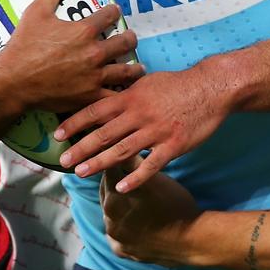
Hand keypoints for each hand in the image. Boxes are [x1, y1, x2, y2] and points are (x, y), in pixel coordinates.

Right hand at [0, 0, 143, 113]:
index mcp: (84, 31)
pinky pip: (114, 96)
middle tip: (130, 39)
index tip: (114, 11)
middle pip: (125, 42)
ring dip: (134, 67)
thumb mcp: (35, 12)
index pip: (109, 15)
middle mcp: (95, 52)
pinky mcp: (90, 96)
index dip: (113, 11)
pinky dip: (122, 94)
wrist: (13, 81)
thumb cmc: (23, 46)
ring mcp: (94, 76)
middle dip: (129, 39)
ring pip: (127, 71)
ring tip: (138, 67)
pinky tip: (125, 91)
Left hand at [55, 63, 232, 190]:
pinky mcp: (172, 145)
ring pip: (122, 150)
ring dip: (99, 162)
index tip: (58, 134)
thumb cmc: (179, 84)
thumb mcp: (148, 82)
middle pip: (104, 133)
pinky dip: (136, 178)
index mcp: (131, 97)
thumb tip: (107, 99)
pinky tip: (122, 188)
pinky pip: (151, 165)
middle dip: (81, 148)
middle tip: (63, 161)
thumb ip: (127, 93)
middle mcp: (139, 114)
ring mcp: (155, 131)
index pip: (96, 110)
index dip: (75, 122)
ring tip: (81, 172)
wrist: (211, 88)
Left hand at [101, 157, 199, 264]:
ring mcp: (114, 236)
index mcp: (114, 197)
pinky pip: (116, 235)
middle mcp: (108, 217)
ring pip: (110, 214)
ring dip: (118, 205)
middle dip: (114, 183)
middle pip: (106, 193)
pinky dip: (122, 227)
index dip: (117, 163)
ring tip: (133, 199)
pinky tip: (133, 221)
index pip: (108, 172)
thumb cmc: (175, 203)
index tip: (124, 158)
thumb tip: (122, 150)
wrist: (191, 239)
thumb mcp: (155, 178)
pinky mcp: (121, 250)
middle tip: (128, 175)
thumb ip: (134, 163)